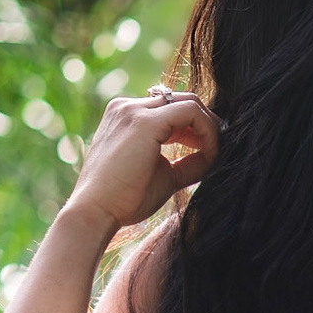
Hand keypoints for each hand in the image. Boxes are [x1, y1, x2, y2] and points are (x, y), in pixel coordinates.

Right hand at [63, 86, 218, 233]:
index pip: (170, 108)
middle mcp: (127, 106)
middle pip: (181, 100)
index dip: (194, 128)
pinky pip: (191, 112)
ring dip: (209, 127)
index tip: (206, 152)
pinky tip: (210, 154)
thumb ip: (187, 162)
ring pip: (189, 102)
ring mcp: (134, 110)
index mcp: (126, 116)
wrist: (96, 212)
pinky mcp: (145, 121)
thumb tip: (214, 156)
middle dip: (205, 124)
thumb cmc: (125, 199)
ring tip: (213, 155)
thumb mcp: (163, 174)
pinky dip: (208, 131)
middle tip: (216, 150)